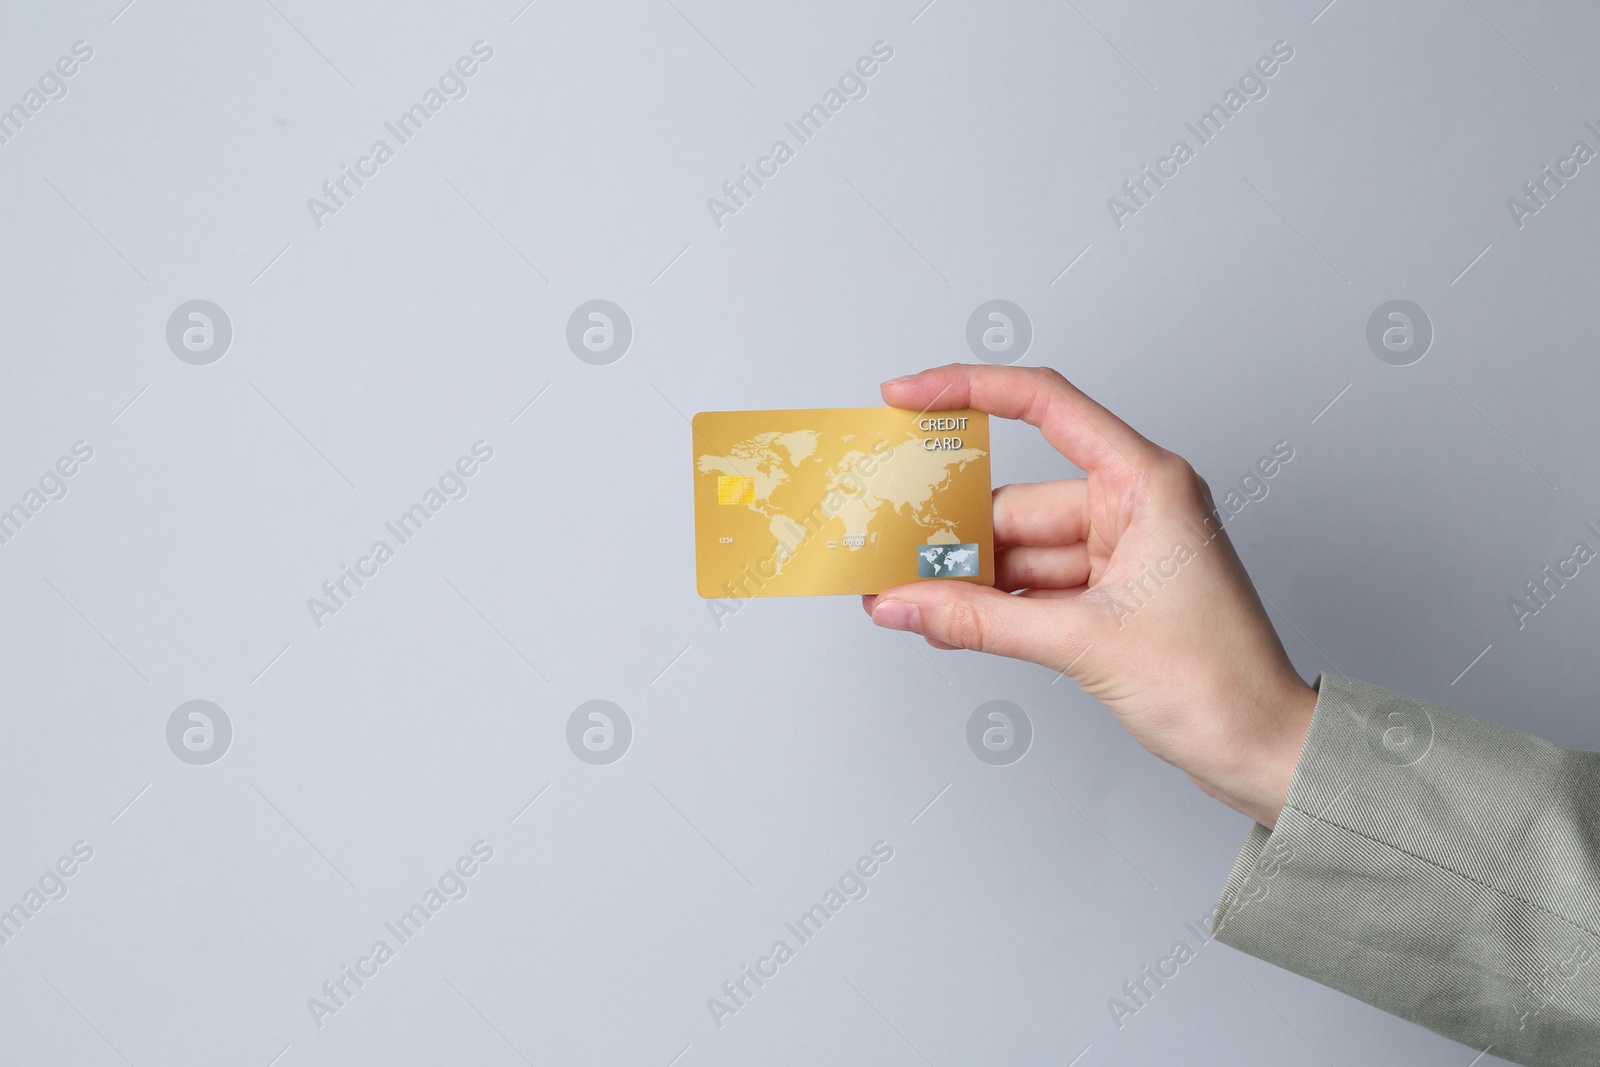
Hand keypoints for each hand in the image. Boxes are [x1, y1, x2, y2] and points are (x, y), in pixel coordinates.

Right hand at [863, 364, 1316, 828]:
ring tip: (903, 598)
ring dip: (965, 576)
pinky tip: (944, 621)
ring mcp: (1122, 550)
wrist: (1263, 751)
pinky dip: (991, 603)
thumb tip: (902, 604)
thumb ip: (981, 620)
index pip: (1046, 405)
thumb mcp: (1084, 643)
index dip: (970, 390)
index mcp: (1146, 483)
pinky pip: (1033, 584)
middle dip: (951, 530)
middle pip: (1016, 498)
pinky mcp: (1111, 594)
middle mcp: (1134, 505)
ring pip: (1018, 548)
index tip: (907, 396)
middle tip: (883, 547)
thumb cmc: (1219, 684)